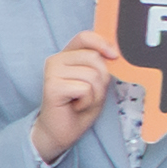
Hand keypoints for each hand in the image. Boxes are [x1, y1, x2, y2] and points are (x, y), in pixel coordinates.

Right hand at [35, 40, 127, 162]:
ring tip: (82, 101)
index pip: (85, 37)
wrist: (61, 131)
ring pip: (92, 75)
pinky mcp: (52, 87)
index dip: (102, 44)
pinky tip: (76, 106)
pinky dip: (87, 101)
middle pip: (94, 58)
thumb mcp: (96, 81)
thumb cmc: (80, 106)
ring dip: (94, 94)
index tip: (114, 57)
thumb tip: (114, 52)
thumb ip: (100, 64)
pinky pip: (85, 89)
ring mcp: (52, 72)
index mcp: (67, 55)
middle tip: (89, 94)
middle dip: (101, 80)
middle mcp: (56, 60)